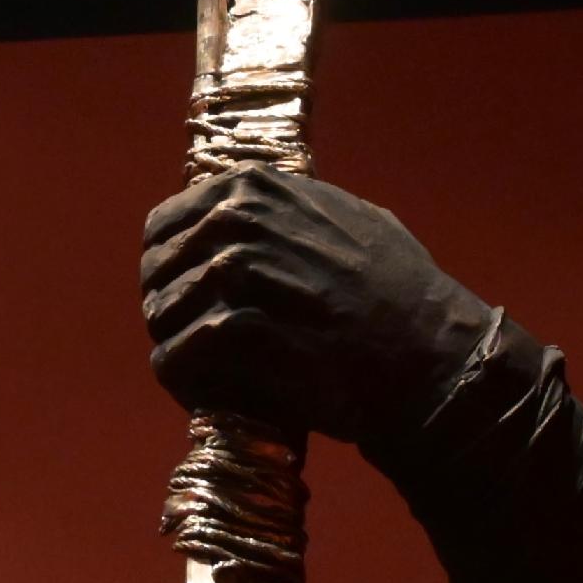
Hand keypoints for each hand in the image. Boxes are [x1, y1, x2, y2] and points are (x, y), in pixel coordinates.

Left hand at [139, 167, 497, 447]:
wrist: (427, 354)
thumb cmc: (399, 291)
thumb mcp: (347, 218)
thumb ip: (287, 213)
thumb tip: (245, 216)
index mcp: (254, 188)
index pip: (164, 226)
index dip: (170, 268)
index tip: (186, 298)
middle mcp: (236, 220)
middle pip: (155, 273)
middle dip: (170, 311)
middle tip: (196, 345)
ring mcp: (234, 272)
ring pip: (160, 316)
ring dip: (177, 349)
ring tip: (206, 374)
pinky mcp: (235, 328)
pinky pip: (172, 359)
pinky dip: (184, 382)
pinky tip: (209, 394)